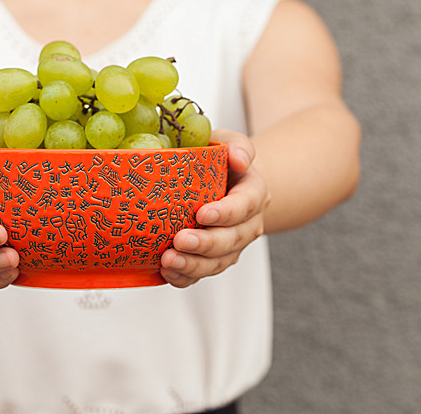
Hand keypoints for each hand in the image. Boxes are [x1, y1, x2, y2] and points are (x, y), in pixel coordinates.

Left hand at [161, 129, 269, 287]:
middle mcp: (247, 224)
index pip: (245, 205)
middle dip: (206, 244)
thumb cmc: (220, 159)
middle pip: (232, 240)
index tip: (202, 213)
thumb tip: (239, 158)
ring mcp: (231, 245)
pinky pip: (202, 274)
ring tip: (169, 261)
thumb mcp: (229, 142)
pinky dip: (185, 277)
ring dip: (194, 265)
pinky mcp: (213, 259)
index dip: (225, 213)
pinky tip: (167, 272)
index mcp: (253, 194)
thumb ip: (238, 146)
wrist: (223, 182)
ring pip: (218, 262)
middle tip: (180, 241)